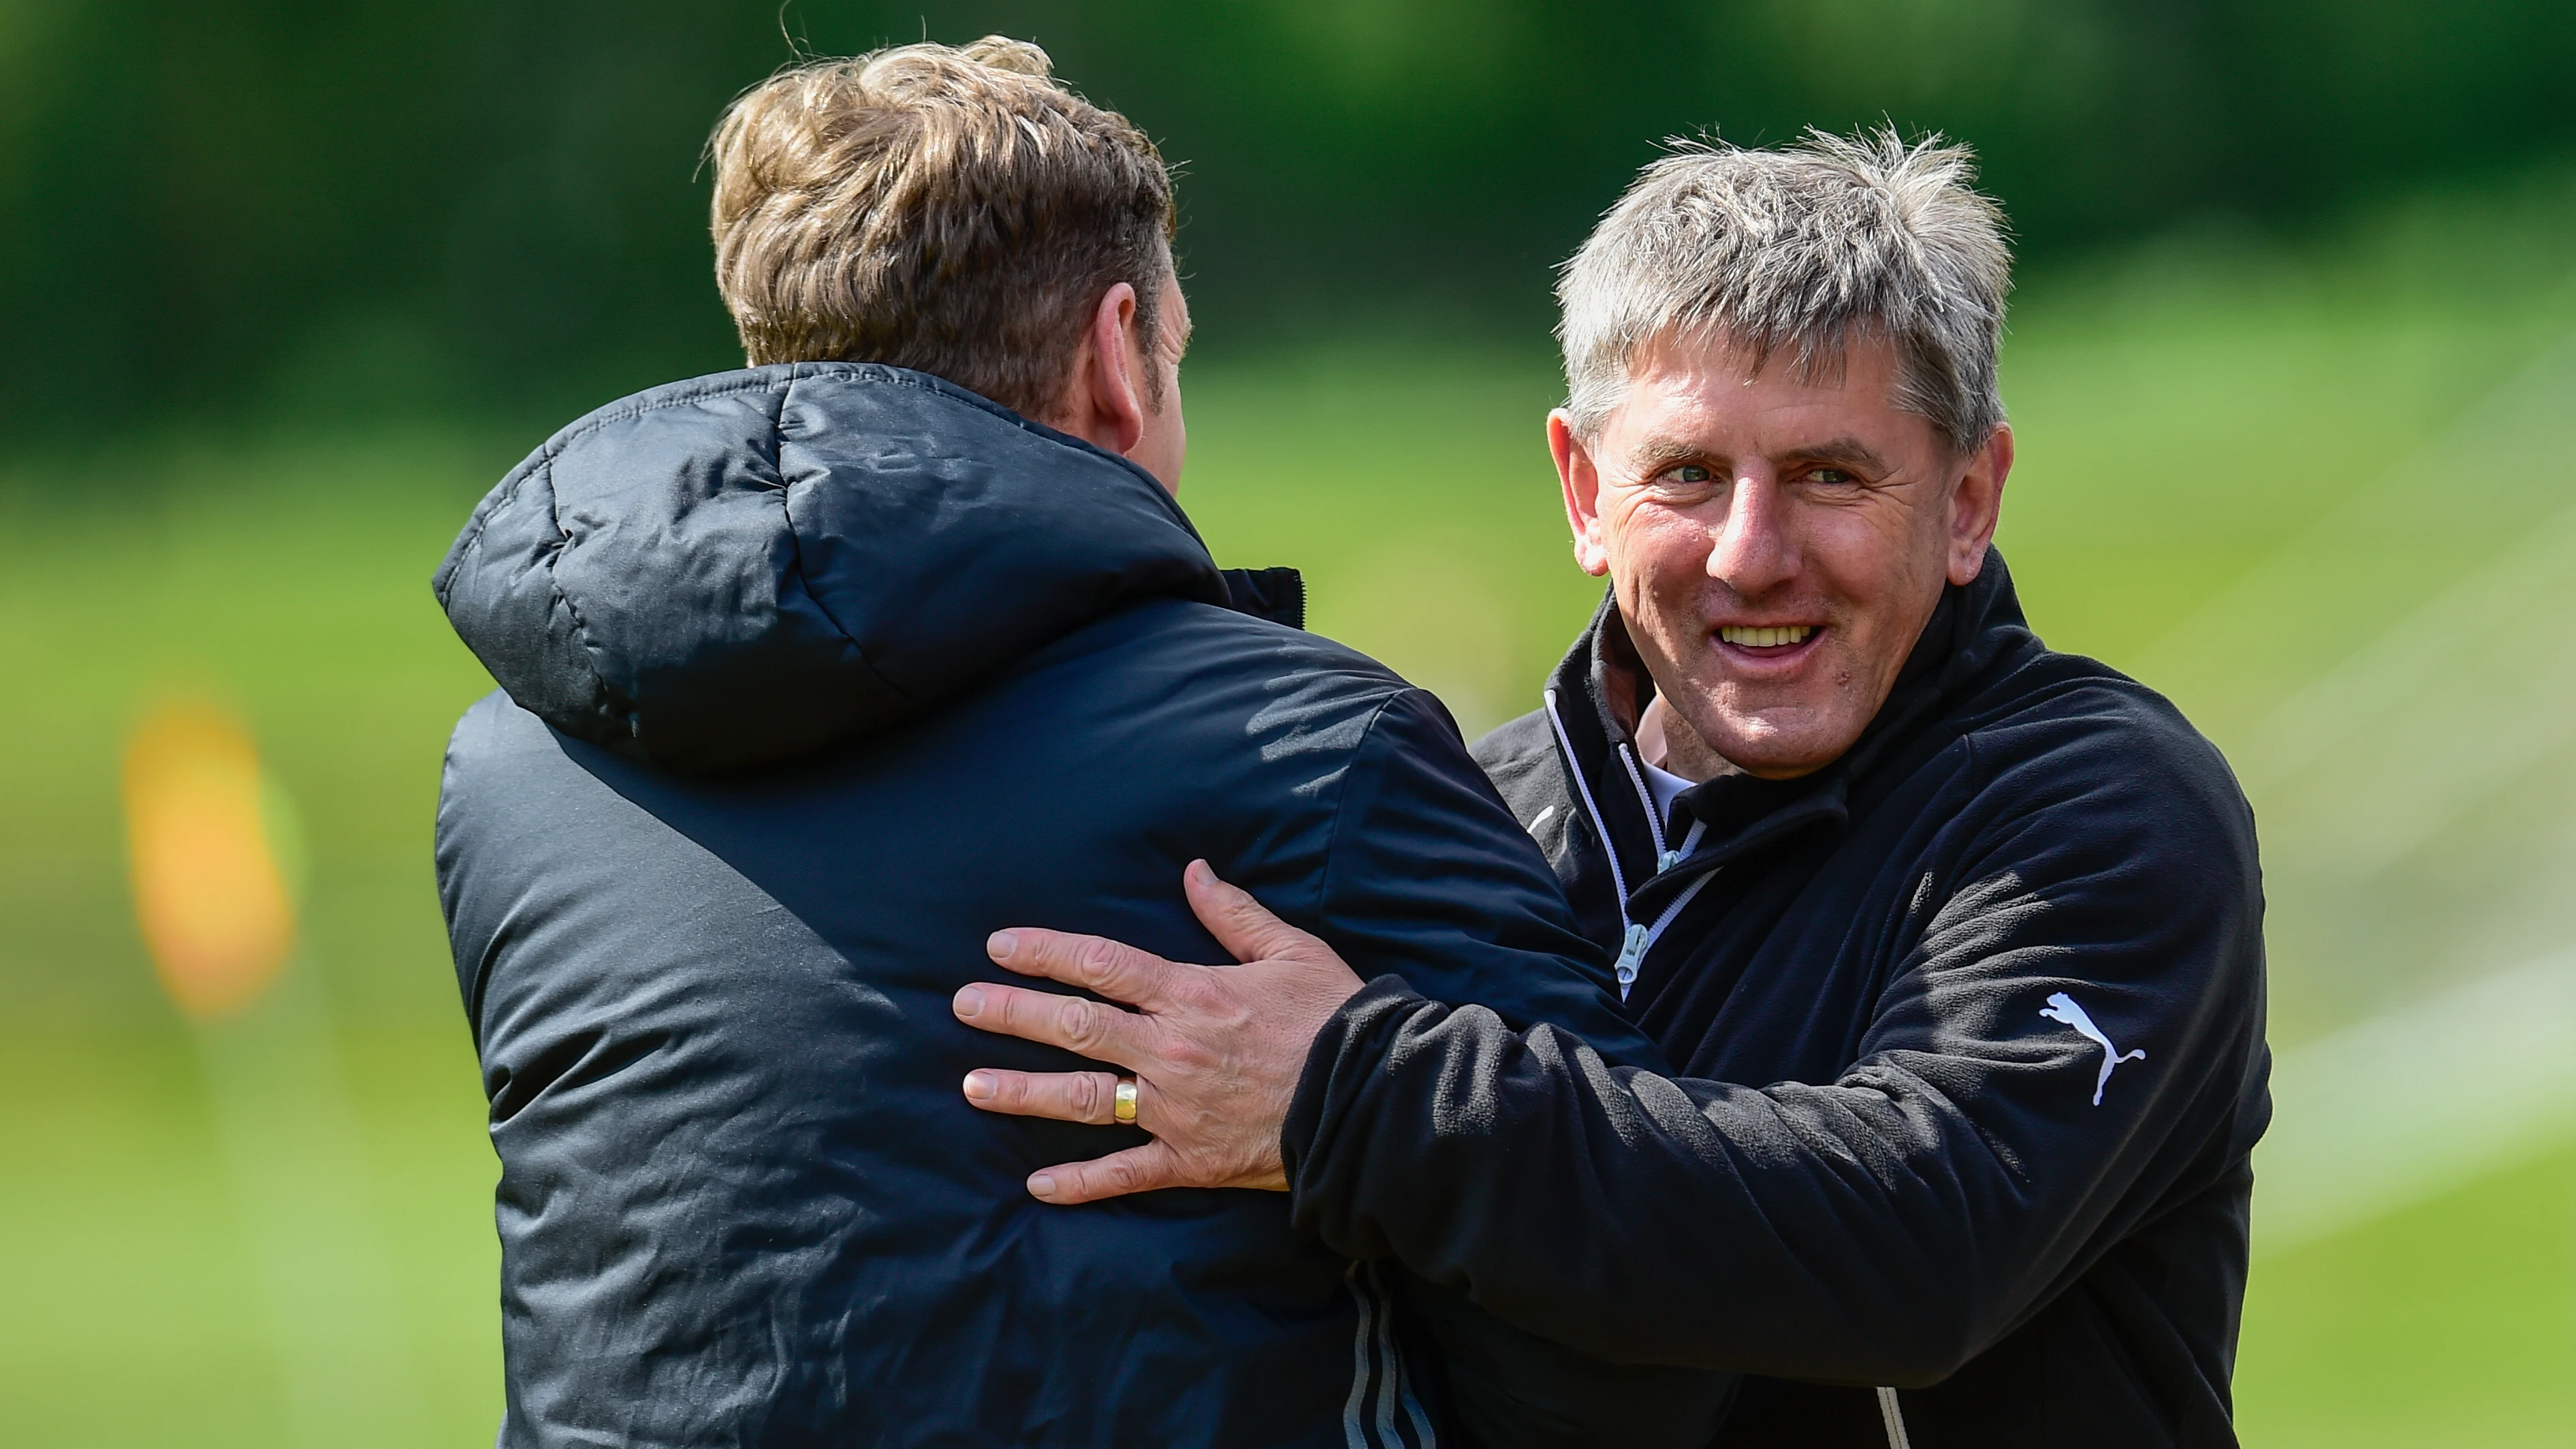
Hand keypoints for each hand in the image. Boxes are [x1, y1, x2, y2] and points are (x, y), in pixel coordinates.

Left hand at [952, 860, 1363, 1203]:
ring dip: (1022, 1092)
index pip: (1102, 964)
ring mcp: (1175, 1109)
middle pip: (1075, 1026)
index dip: (1046, 952)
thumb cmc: (1336, 1019)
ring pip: (1082, 1100)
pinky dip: (1080, 1183)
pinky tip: (1036, 1185)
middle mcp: (1171, 1049)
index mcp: (1192, 993)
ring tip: (972, 1087)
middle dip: (1012, 1014)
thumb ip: (1235, 913)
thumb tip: (1194, 871)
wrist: (1374, 1101)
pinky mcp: (1191, 1159)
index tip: (1000, 946)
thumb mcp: (1292, 951)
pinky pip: (1125, 1173)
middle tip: (963, 1005)